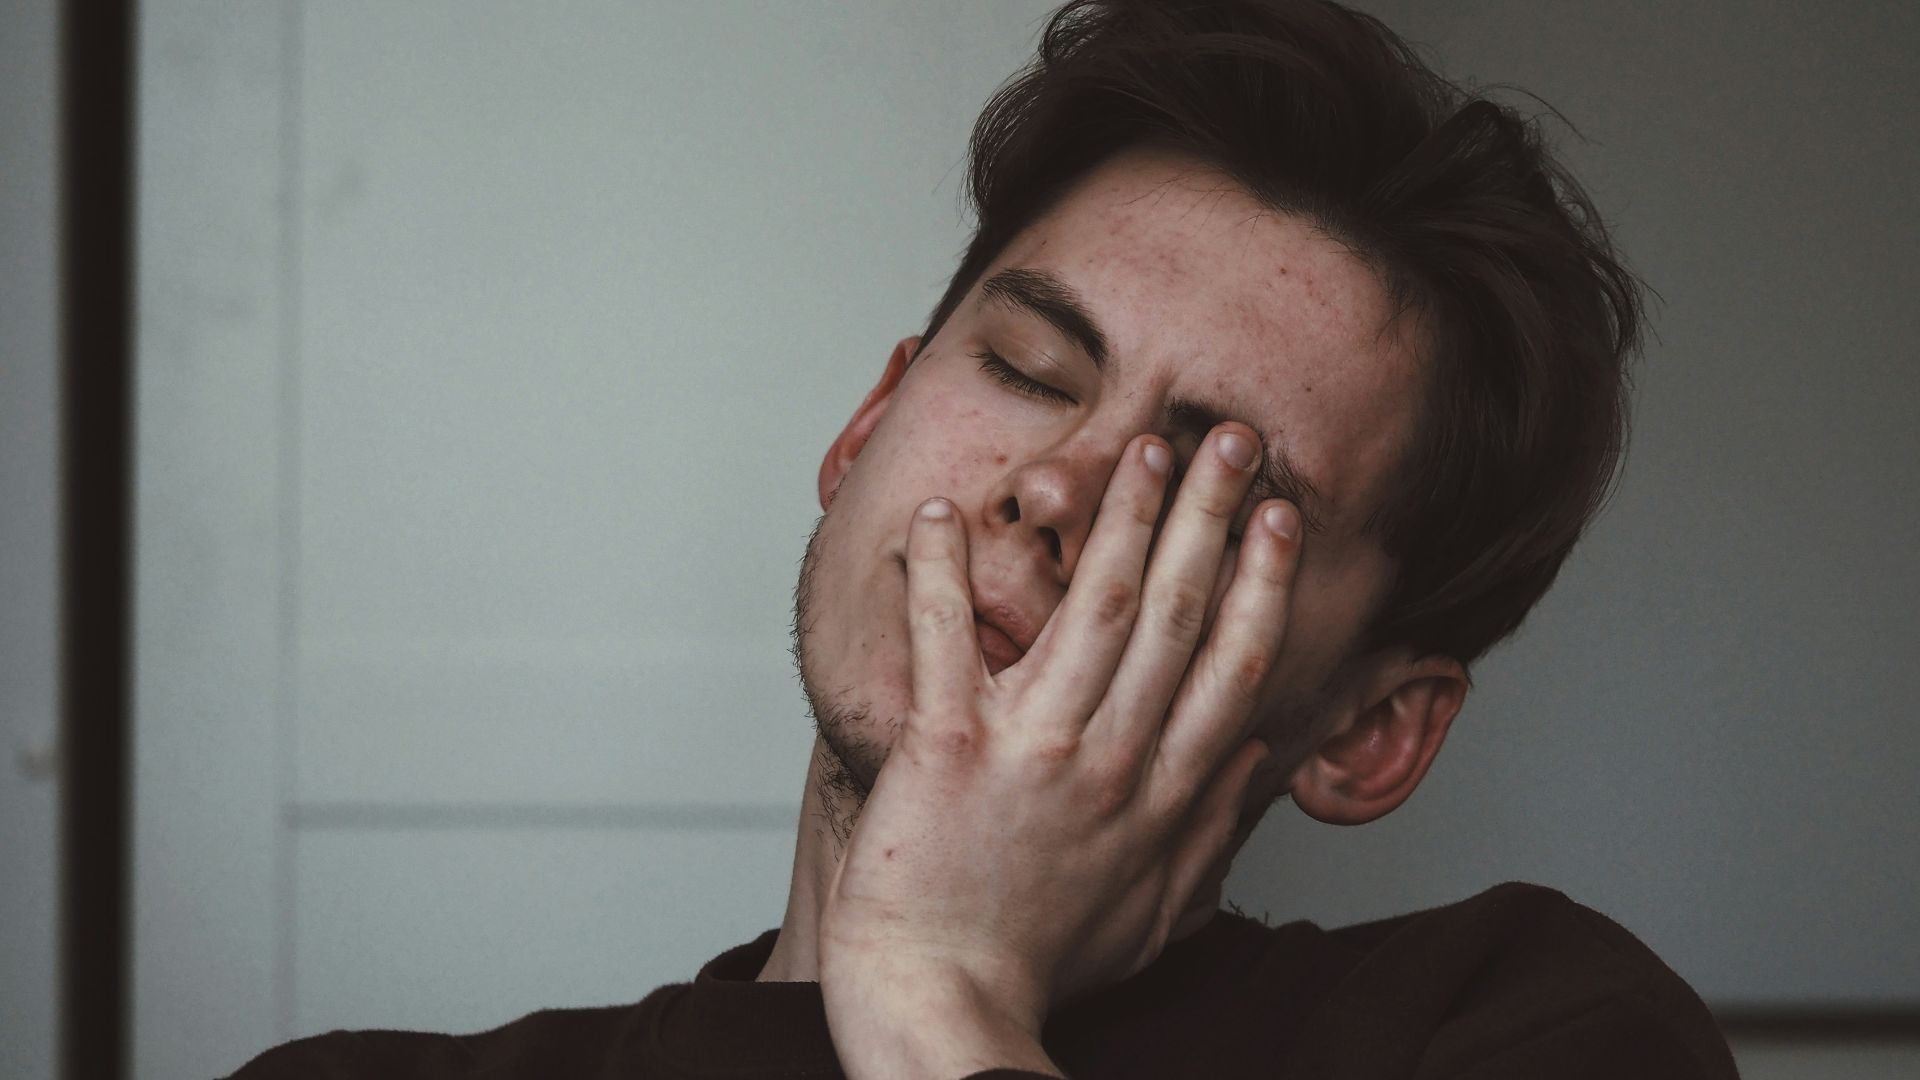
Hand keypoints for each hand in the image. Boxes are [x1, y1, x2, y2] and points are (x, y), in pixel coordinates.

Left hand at [818, 424, 1302, 1078]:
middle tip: (1230, 439)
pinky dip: (938, 575)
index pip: (1232, 665)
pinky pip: (946, 642)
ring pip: (1093, 609)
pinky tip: (938, 513)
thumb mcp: (1155, 911)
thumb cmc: (1039, 963)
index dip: (1261, 581)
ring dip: (1121, 519)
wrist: (945, 1005)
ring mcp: (1033, 749)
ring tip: (1142, 448)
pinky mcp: (947, 748)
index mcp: (1161, 793)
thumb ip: (1213, 830)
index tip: (1280, 517)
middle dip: (1210, 516)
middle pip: (1178, 614)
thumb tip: (1262, 759)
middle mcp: (1111, 758)